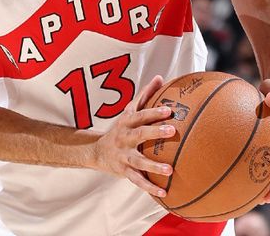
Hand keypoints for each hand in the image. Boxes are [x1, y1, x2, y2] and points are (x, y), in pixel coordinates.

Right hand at [91, 75, 175, 197]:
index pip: (141, 115)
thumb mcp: (129, 111)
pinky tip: (164, 193)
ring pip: (139, 161)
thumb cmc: (122, 128)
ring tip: (170, 170)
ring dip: (154, 166)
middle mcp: (124, 138)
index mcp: (127, 122)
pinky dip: (150, 187)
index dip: (154, 112)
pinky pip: (138, 181)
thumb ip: (145, 95)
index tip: (169, 110)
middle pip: (139, 134)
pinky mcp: (124, 172)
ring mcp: (123, 156)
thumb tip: (160, 78)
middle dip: (155, 132)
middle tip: (172, 131)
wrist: (97, 152)